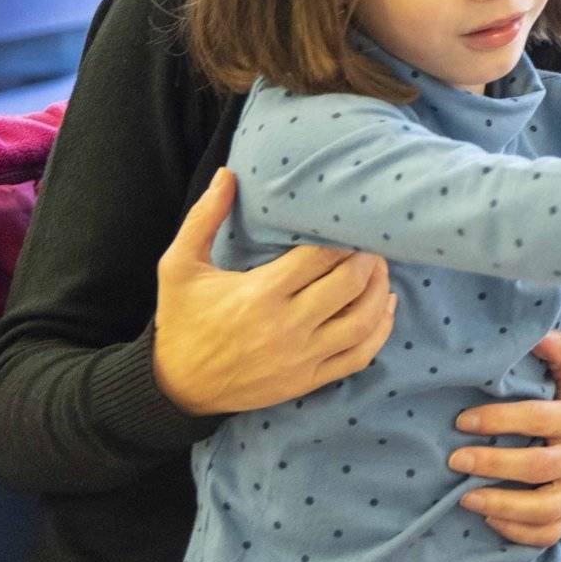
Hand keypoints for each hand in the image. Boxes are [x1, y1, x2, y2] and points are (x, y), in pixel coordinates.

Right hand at [153, 168, 396, 415]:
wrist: (175, 387)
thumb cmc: (180, 321)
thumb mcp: (179, 266)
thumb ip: (204, 218)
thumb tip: (227, 174)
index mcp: (260, 293)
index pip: (321, 257)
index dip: (343, 237)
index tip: (349, 223)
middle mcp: (287, 326)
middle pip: (350, 284)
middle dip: (367, 258)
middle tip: (370, 243)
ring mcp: (302, 357)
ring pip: (364, 320)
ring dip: (380, 290)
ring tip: (379, 269)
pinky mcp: (308, 380)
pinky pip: (360, 355)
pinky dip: (380, 330)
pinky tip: (384, 308)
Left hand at [450, 331, 560, 545]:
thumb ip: (559, 352)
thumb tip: (536, 334)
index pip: (539, 419)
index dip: (499, 420)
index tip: (462, 421)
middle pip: (538, 466)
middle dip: (492, 465)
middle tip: (454, 460)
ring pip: (543, 508)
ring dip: (501, 505)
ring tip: (464, 497)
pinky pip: (547, 533)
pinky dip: (516, 531)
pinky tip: (488, 517)